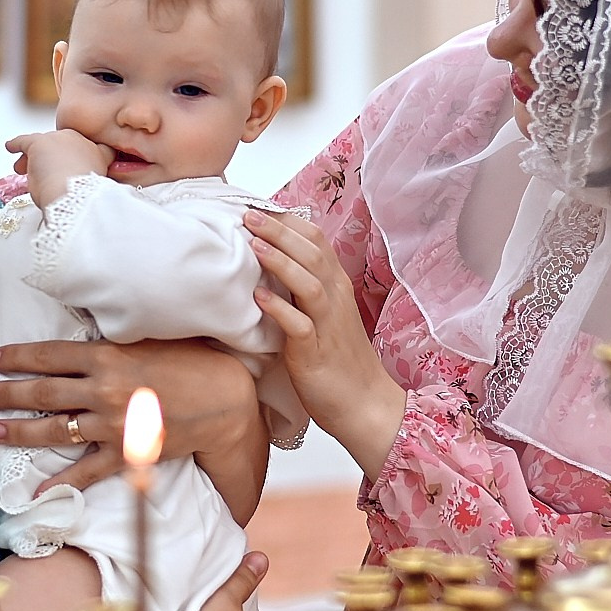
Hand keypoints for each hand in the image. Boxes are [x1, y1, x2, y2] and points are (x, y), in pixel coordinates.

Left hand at [0, 338, 260, 496]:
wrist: (225, 401)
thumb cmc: (192, 362)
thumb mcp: (149, 339)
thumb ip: (113, 341)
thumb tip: (82, 338)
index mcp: (107, 355)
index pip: (49, 355)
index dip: (17, 358)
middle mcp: (103, 389)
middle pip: (42, 392)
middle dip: (6, 394)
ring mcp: (111, 423)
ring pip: (54, 429)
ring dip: (19, 432)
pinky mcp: (124, 451)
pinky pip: (85, 471)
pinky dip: (60, 482)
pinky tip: (37, 491)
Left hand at [7, 129, 111, 206]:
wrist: (75, 197)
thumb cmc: (83, 199)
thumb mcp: (88, 188)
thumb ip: (79, 181)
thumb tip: (64, 184)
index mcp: (97, 152)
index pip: (83, 149)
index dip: (72, 158)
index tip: (67, 166)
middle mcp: (79, 141)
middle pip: (60, 145)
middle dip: (50, 156)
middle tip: (41, 170)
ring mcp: (59, 139)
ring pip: (43, 144)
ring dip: (32, 156)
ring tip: (21, 168)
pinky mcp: (40, 142)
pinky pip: (24, 141)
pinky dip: (15, 144)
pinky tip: (10, 147)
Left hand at [245, 210, 407, 479]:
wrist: (363, 403)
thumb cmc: (337, 359)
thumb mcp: (322, 314)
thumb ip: (301, 289)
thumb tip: (268, 266)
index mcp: (336, 286)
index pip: (316, 241)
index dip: (287, 222)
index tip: (258, 208)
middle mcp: (335, 298)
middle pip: (312, 253)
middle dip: (279, 231)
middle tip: (248, 214)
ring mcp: (328, 324)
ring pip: (309, 282)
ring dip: (280, 261)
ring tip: (252, 245)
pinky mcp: (316, 352)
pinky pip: (300, 326)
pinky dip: (280, 309)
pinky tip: (259, 298)